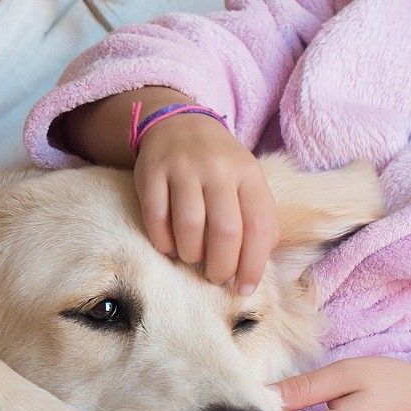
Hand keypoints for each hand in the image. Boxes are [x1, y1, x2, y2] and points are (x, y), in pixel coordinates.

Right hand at [132, 109, 275, 289]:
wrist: (179, 123)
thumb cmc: (219, 164)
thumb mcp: (247, 180)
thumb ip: (257, 216)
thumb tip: (257, 262)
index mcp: (248, 174)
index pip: (259, 226)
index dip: (253, 264)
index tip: (244, 287)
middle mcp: (217, 169)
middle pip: (225, 231)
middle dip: (221, 266)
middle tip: (215, 277)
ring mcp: (182, 169)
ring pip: (189, 226)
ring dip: (190, 255)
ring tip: (191, 258)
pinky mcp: (151, 172)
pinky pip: (155, 218)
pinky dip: (163, 242)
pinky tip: (169, 246)